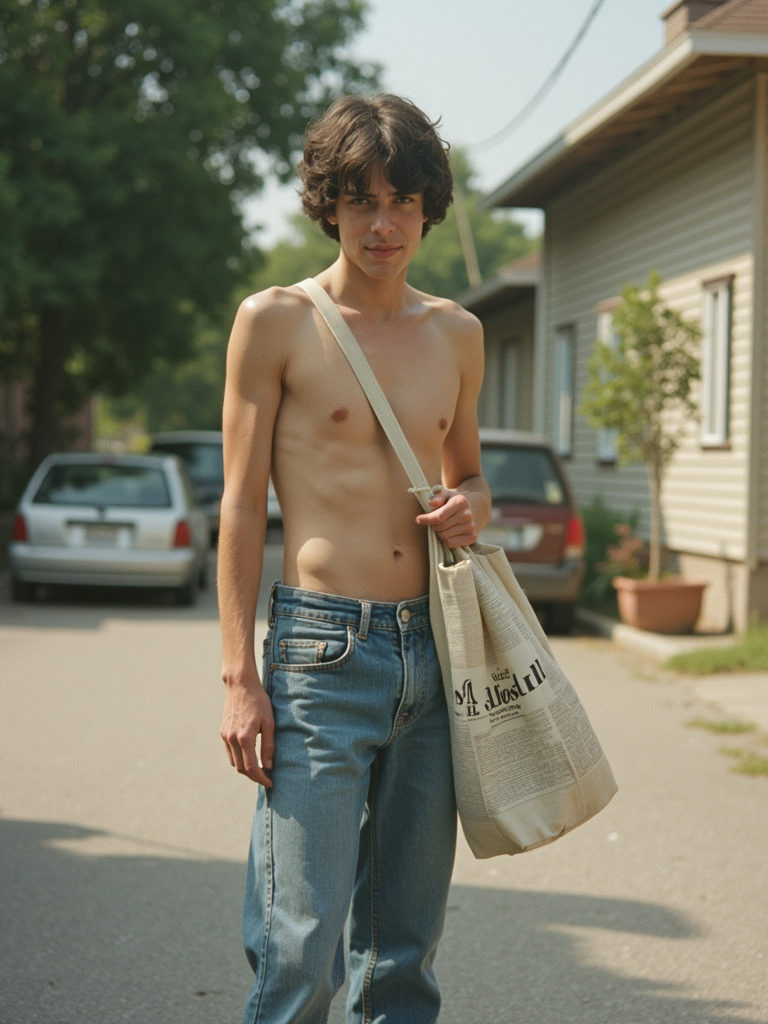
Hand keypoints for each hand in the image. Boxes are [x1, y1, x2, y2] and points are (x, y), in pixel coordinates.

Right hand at [220, 669, 274, 786]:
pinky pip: (229, 752)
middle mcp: (232, 739)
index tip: (270, 783)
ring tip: (259, 768)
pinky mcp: (223, 732)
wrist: (241, 685)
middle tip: (266, 777)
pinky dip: (238, 759)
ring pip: (234, 762)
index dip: (261, 778)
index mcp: (245, 738)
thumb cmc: (259, 702)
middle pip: (241, 769)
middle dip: (254, 776)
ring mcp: (225, 736)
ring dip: (245, 769)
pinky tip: (249, 756)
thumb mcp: (270, 722)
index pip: (252, 767)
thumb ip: (269, 745)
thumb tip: (269, 766)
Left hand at [415, 487, 478, 548]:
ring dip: (440, 532)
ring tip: (444, 526)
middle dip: (434, 525)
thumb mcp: (446, 494)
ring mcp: (471, 527)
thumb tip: (432, 503)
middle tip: (437, 521)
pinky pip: (451, 544)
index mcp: (460, 502)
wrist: (475, 508)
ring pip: (444, 537)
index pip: (439, 516)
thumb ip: (437, 495)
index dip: (426, 519)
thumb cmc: (454, 501)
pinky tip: (450, 533)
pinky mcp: (472, 537)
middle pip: (440, 527)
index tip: (418, 520)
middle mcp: (467, 514)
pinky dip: (446, 540)